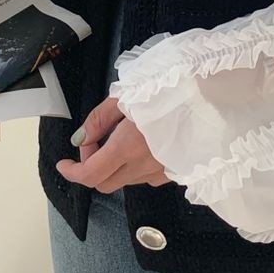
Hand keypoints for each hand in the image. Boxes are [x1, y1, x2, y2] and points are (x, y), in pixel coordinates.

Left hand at [56, 96, 171, 192]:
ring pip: (125, 180)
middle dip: (92, 167)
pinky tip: (143, 145)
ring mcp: (161, 173)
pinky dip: (135, 167)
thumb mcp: (125, 96)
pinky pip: (146, 178)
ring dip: (114, 166)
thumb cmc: (166, 89)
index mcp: (127, 147)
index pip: (90, 175)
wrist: (209, 96)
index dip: (72, 172)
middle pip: (104, 183)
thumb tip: (80, 139)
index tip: (64, 164)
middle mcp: (143, 166)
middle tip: (96, 141)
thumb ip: (98, 120)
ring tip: (123, 136)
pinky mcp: (175, 173)